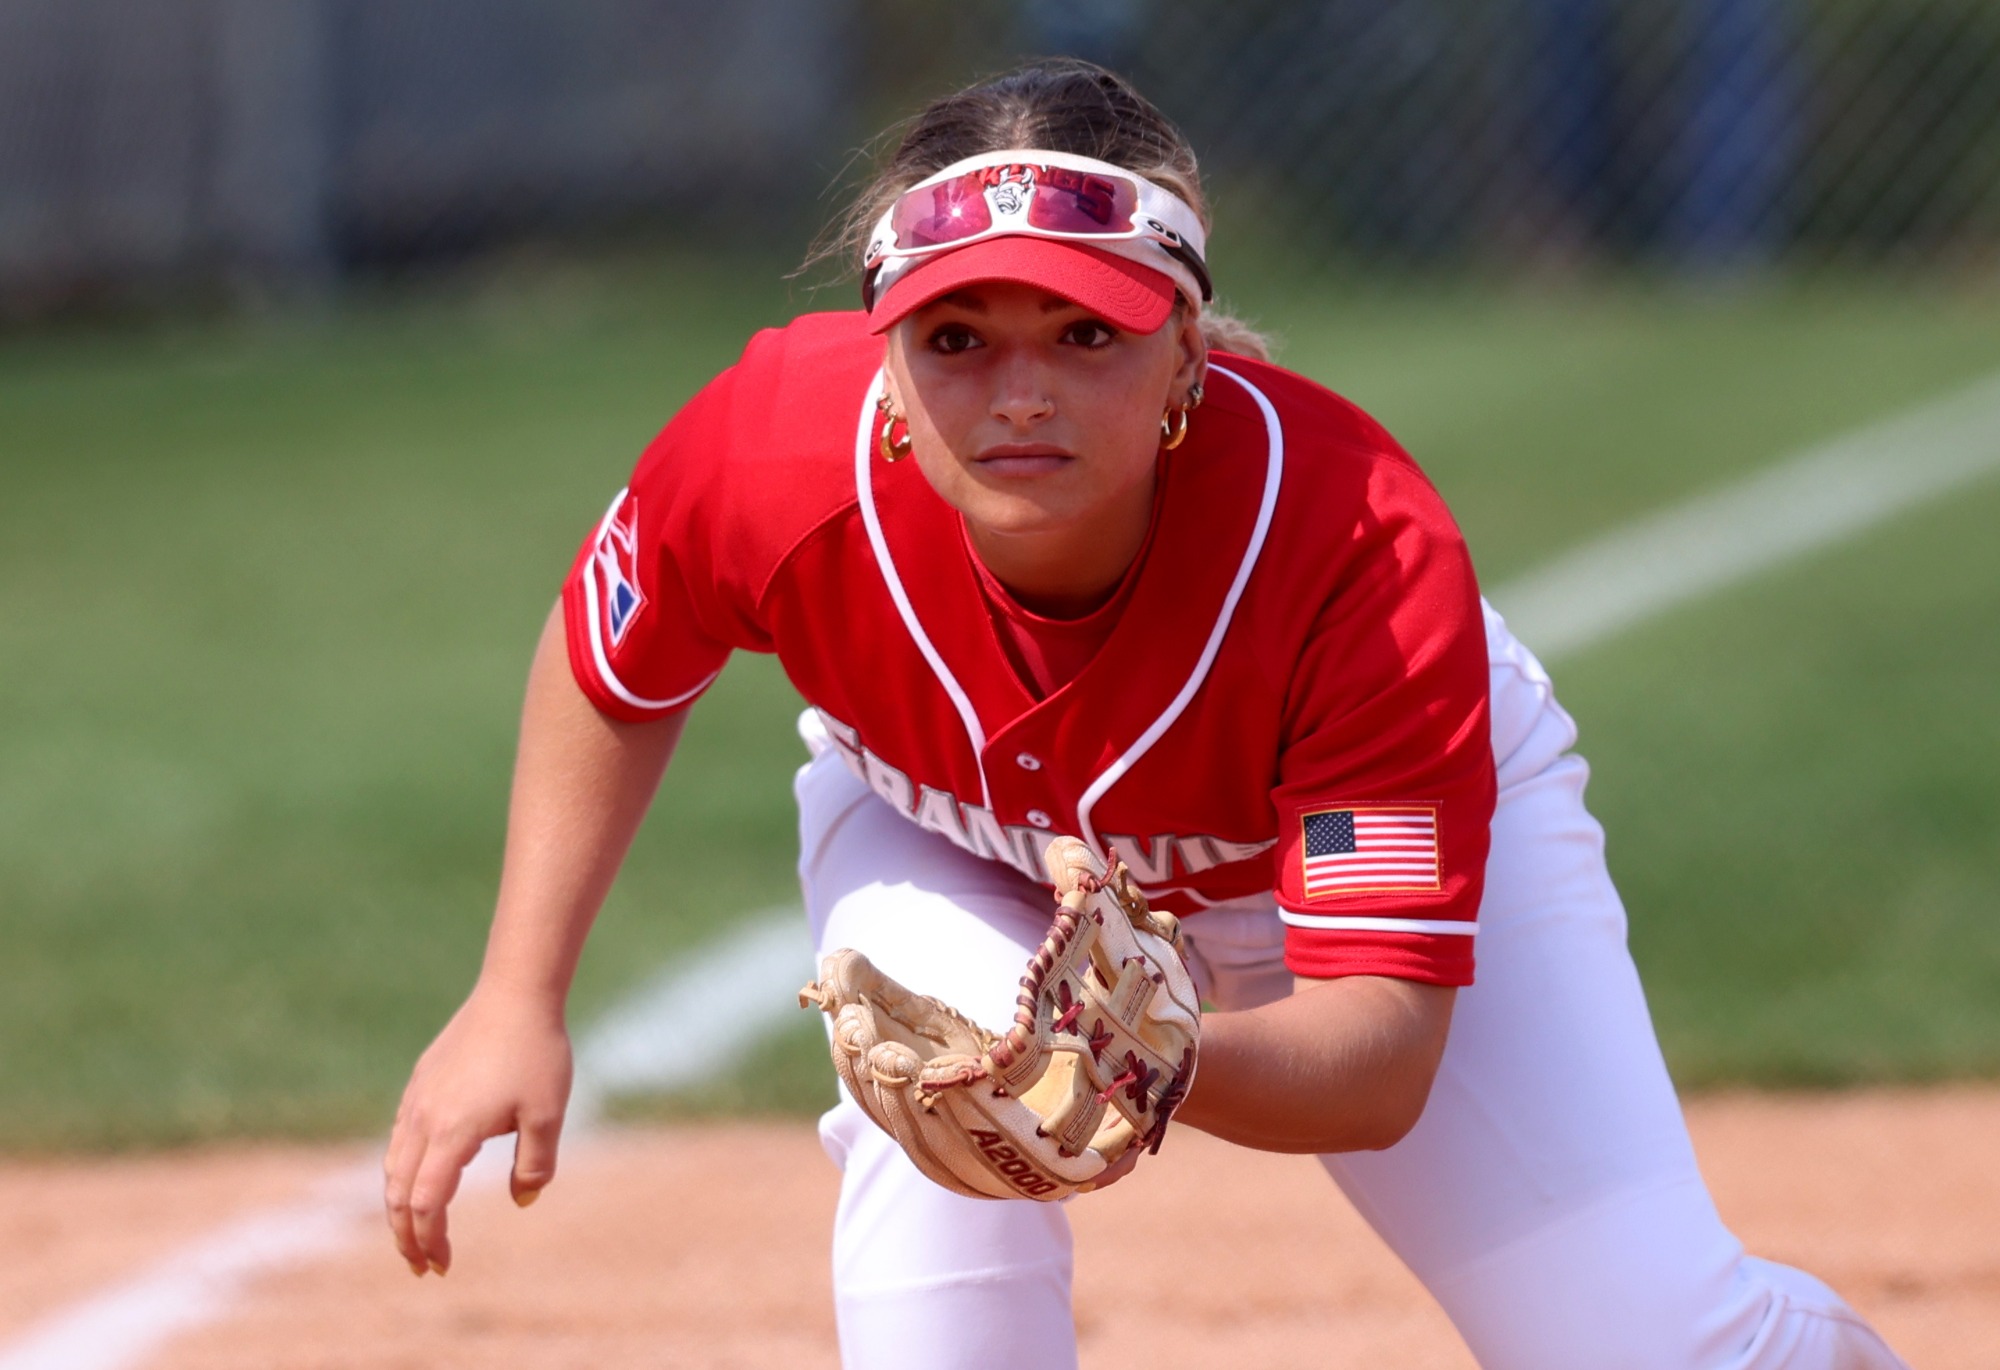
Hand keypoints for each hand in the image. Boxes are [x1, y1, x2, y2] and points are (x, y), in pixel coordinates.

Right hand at [382, 982, 572, 1275]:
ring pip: (392, 1165)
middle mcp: (423, 1119)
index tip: (444, 1266)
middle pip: (398, 1192)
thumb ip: (536, 1166)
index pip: (427, 1204)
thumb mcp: (548, 1115)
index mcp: (451, 1134)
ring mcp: (418, 1098)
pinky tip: (420, 1177)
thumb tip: (523, 1201)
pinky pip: (399, 1137)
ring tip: (416, 1231)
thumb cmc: (538, 1053)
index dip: (431, 1240)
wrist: (516, 992)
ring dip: (399, 1204)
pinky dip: (401, 1170)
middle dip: (405, 1235)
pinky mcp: (421, 1081)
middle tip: (422, 1265)